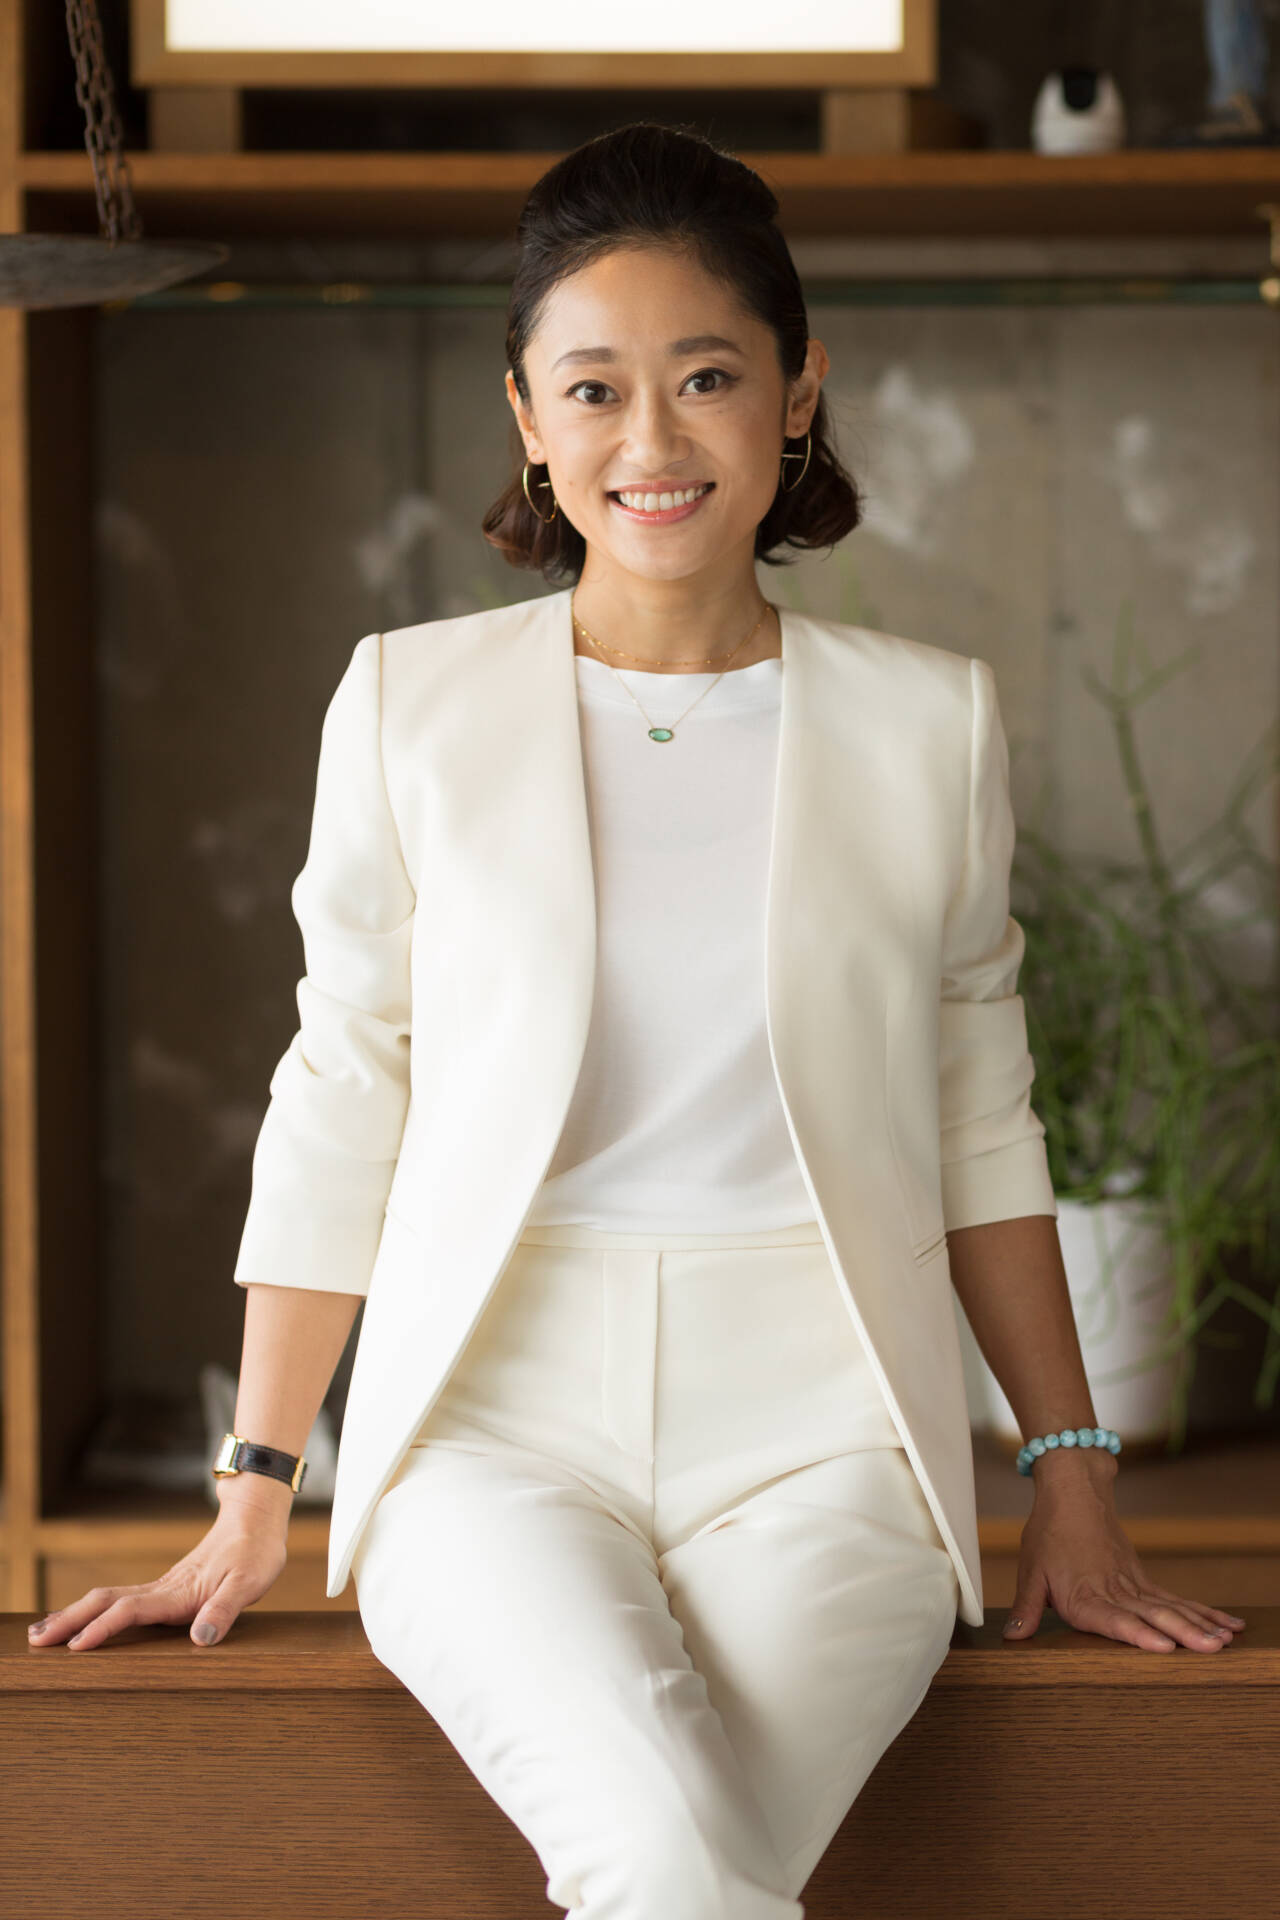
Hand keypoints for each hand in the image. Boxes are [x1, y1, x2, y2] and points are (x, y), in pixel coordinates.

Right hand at [25, 1505, 288, 1650]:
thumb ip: (226, 1609)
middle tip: (35, 1641)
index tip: (75, 1647)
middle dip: (69, 1621)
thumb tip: (201, 1639)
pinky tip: (83, 1621)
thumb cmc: (256, 1552)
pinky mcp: (166, 1588)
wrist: (256, 1519)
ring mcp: (161, 1587)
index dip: (103, 1629)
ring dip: (74, 1615)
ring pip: (107, 1599)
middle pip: (104, 1602)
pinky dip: (93, 1611)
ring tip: (42, 1633)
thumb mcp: (250, 1582)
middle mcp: (162, 1588)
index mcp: (178, 1591)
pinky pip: (120, 1601)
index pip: (130, 1610)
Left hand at [1003, 1471, 1247, 1651]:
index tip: (1164, 1646)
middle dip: (1183, 1633)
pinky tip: (1225, 1625)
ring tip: (1224, 1642)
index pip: (1112, 1619)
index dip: (1137, 1633)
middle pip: (1152, 1614)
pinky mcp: (1142, 1577)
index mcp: (1083, 1596)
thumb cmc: (1049, 1533)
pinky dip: (1201, 1611)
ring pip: (1170, 1606)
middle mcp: (1113, 1591)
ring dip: (1199, 1624)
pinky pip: (1175, 1597)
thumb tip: (1013, 1638)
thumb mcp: (1030, 1571)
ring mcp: (1132, 1583)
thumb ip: (1027, 1608)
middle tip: (1211, 1649)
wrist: (1073, 1493)